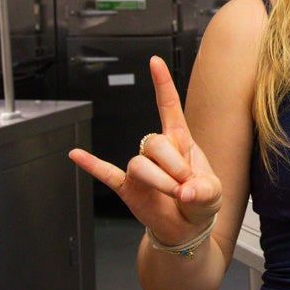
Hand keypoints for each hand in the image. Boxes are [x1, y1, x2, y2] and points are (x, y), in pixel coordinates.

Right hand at [68, 56, 221, 244]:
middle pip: (153, 141)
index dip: (162, 84)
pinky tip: (77, 155)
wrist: (186, 227)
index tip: (155, 62)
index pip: (169, 107)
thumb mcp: (213, 194)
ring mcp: (141, 168)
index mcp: (180, 142)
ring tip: (174, 193)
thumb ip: (204, 191)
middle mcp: (158, 150)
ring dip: (158, 180)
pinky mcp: (128, 187)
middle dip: (172, 165)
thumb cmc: (200, 202)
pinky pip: (106, 172)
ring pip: (139, 163)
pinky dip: (91, 165)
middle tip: (184, 185)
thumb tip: (186, 192)